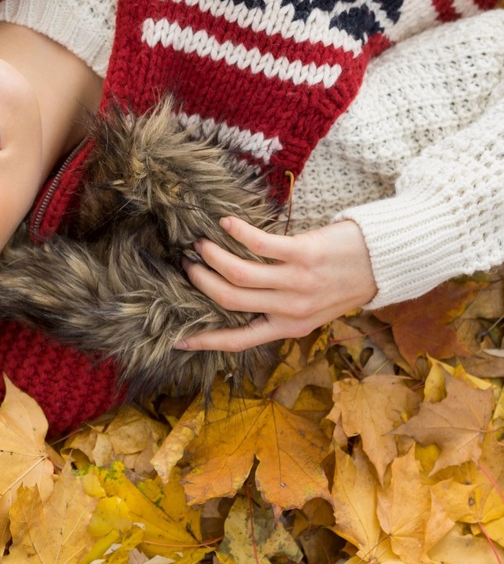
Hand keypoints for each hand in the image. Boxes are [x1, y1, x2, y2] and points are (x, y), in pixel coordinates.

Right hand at [175, 217, 377, 351]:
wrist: (386, 262)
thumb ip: (280, 311)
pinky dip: (237, 232)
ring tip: (201, 242)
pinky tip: (226, 223)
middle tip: (189, 264)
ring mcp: (297, 281)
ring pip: (238, 272)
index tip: (177, 339)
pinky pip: (259, 243)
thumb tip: (238, 305)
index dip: (205, 341)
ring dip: (213, 255)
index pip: (239, 340)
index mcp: (290, 327)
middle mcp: (291, 308)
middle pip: (229, 299)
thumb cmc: (346, 283)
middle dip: (201, 282)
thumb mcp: (313, 310)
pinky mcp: (303, 254)